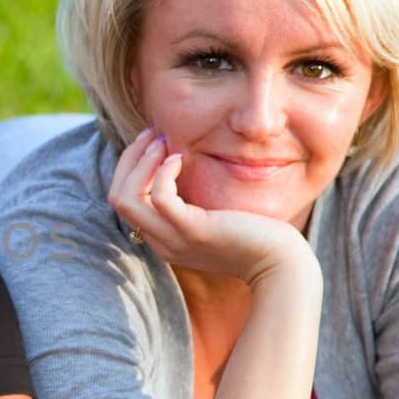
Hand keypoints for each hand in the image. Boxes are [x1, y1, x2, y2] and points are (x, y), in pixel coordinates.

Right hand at [108, 129, 312, 287]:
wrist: (280, 263)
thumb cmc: (256, 236)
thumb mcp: (213, 219)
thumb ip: (192, 204)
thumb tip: (180, 166)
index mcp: (163, 239)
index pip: (123, 201)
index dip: (131, 167)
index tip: (153, 143)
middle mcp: (161, 241)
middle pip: (118, 197)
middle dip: (130, 159)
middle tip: (153, 135)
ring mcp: (174, 238)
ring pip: (127, 198)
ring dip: (140, 163)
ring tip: (162, 143)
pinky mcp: (193, 230)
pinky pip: (160, 197)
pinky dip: (163, 172)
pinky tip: (181, 158)